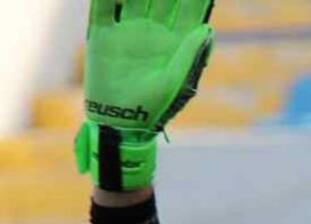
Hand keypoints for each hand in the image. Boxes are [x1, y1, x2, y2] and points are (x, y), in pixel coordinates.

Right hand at [75, 0, 214, 190]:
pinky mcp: (103, 36)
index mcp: (175, 40)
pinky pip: (103, 7)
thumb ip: (191, 54)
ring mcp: (128, 30)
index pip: (188, 7)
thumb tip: (207, 28)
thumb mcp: (177, 82)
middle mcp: (153, 30)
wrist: (121, 124)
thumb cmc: (155, 107)